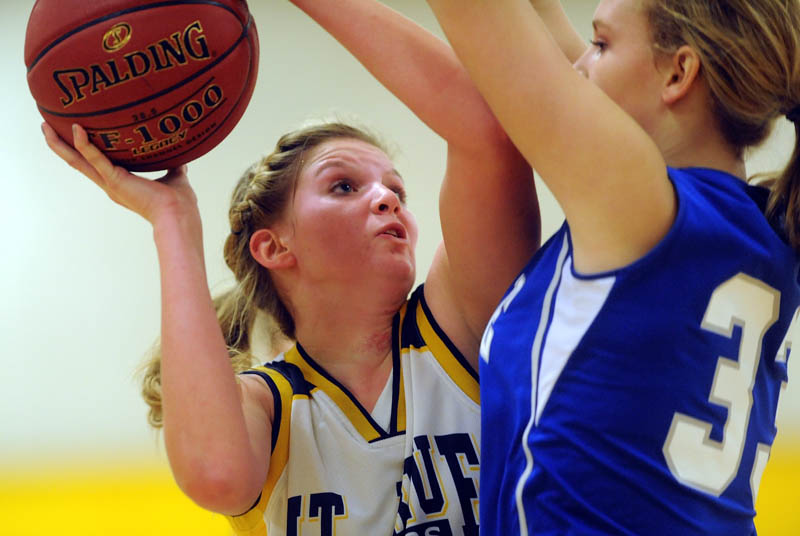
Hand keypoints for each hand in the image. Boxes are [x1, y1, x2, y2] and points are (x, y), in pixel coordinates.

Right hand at [41, 122, 199, 229]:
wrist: (180, 216)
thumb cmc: (179, 203)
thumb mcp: (175, 178)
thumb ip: (173, 167)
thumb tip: (181, 158)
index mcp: (121, 183)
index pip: (95, 164)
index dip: (82, 150)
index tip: (73, 132)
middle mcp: (111, 184)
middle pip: (78, 162)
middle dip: (61, 145)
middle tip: (46, 126)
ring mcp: (111, 184)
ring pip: (78, 162)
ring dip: (60, 145)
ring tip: (46, 126)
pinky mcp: (116, 181)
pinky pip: (96, 160)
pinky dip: (85, 145)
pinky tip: (78, 129)